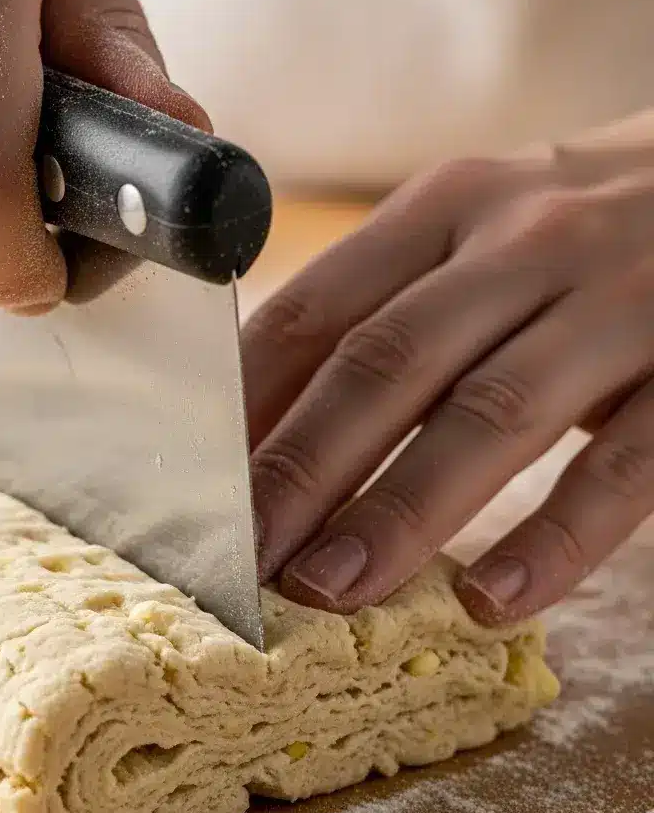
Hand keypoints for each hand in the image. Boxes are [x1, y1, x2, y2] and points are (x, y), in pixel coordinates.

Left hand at [243, 116, 653, 624]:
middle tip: (246, 562)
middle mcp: (522, 242)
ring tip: (331, 589)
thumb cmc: (577, 236)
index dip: (248, 408)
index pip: (315, 314)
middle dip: (304, 470)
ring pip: (490, 412)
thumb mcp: (474, 240)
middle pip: (385, 365)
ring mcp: (618, 301)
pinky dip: (556, 536)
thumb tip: (265, 430)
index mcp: (442, 211)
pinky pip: (625, 464)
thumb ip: (384, 315)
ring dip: (400, 510)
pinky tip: (494, 601)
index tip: (201, 492)